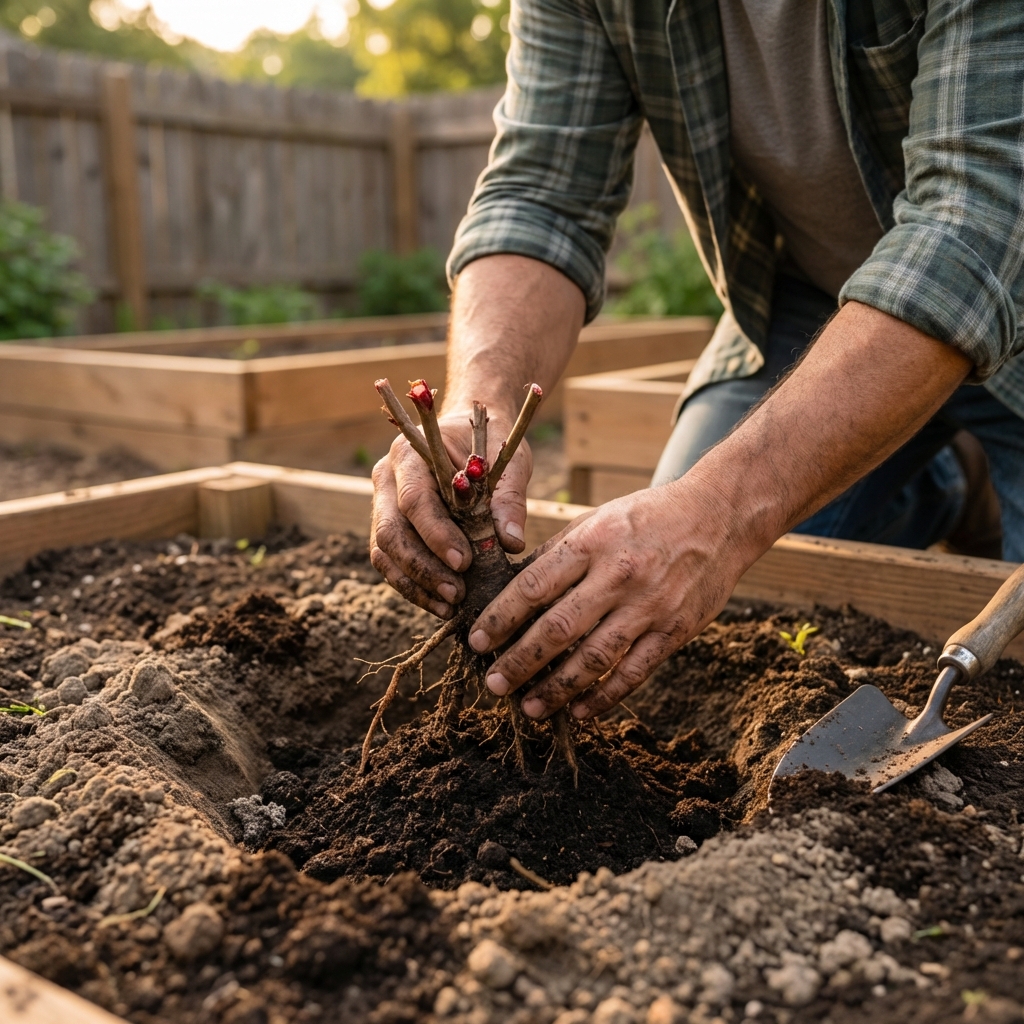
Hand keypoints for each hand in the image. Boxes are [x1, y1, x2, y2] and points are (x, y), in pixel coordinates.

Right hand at [370, 408, 531, 617]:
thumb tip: (511, 543)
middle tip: (456, 593)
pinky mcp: (388, 525)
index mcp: (411, 454)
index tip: (464, 562)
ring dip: (415, 584)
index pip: (414, 499)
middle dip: (423, 568)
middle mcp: (387, 477)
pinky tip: (439, 603)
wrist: (469, 431)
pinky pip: (389, 561)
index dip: (436, 535)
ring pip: (384, 552)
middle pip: (390, 531)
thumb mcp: (508, 462)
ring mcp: (382, 503)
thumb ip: (509, 499)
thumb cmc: (489, 443)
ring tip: (450, 605)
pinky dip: (412, 586)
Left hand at [466, 481, 752, 718]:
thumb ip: (558, 554)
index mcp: (592, 543)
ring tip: (529, 707)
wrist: (719, 515)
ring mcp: (650, 606)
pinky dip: (605, 696)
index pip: (534, 586)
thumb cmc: (647, 517)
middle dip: (520, 661)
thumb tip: (512, 589)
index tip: (477, 642)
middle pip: (558, 628)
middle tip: (494, 684)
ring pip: (594, 658)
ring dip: (557, 688)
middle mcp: (619, 575)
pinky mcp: (675, 630)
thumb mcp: (597, 519)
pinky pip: (634, 672)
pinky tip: (579, 711)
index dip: (501, 618)